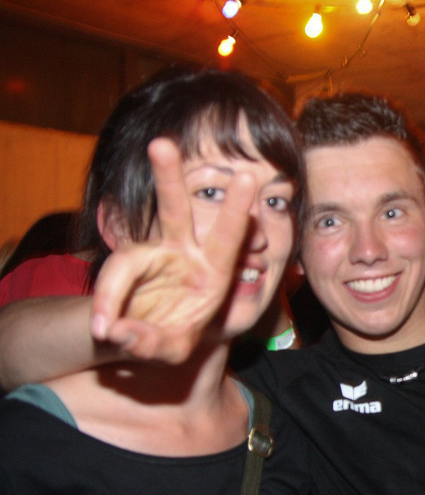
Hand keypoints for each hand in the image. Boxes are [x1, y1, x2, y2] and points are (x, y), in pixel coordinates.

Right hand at [90, 138, 254, 361]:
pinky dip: (105, 305)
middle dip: (168, 178)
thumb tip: (121, 334)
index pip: (227, 236)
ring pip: (130, 250)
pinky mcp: (121, 271)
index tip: (248, 178)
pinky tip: (105, 329)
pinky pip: (111, 284)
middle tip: (161, 144)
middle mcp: (180, 253)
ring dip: (115, 271)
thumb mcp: (173, 349)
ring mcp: (148, 257)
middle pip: (173, 211)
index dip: (235, 210)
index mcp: (214, 269)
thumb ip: (154, 344)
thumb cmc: (172, 337)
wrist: (144, 340)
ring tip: (108, 315)